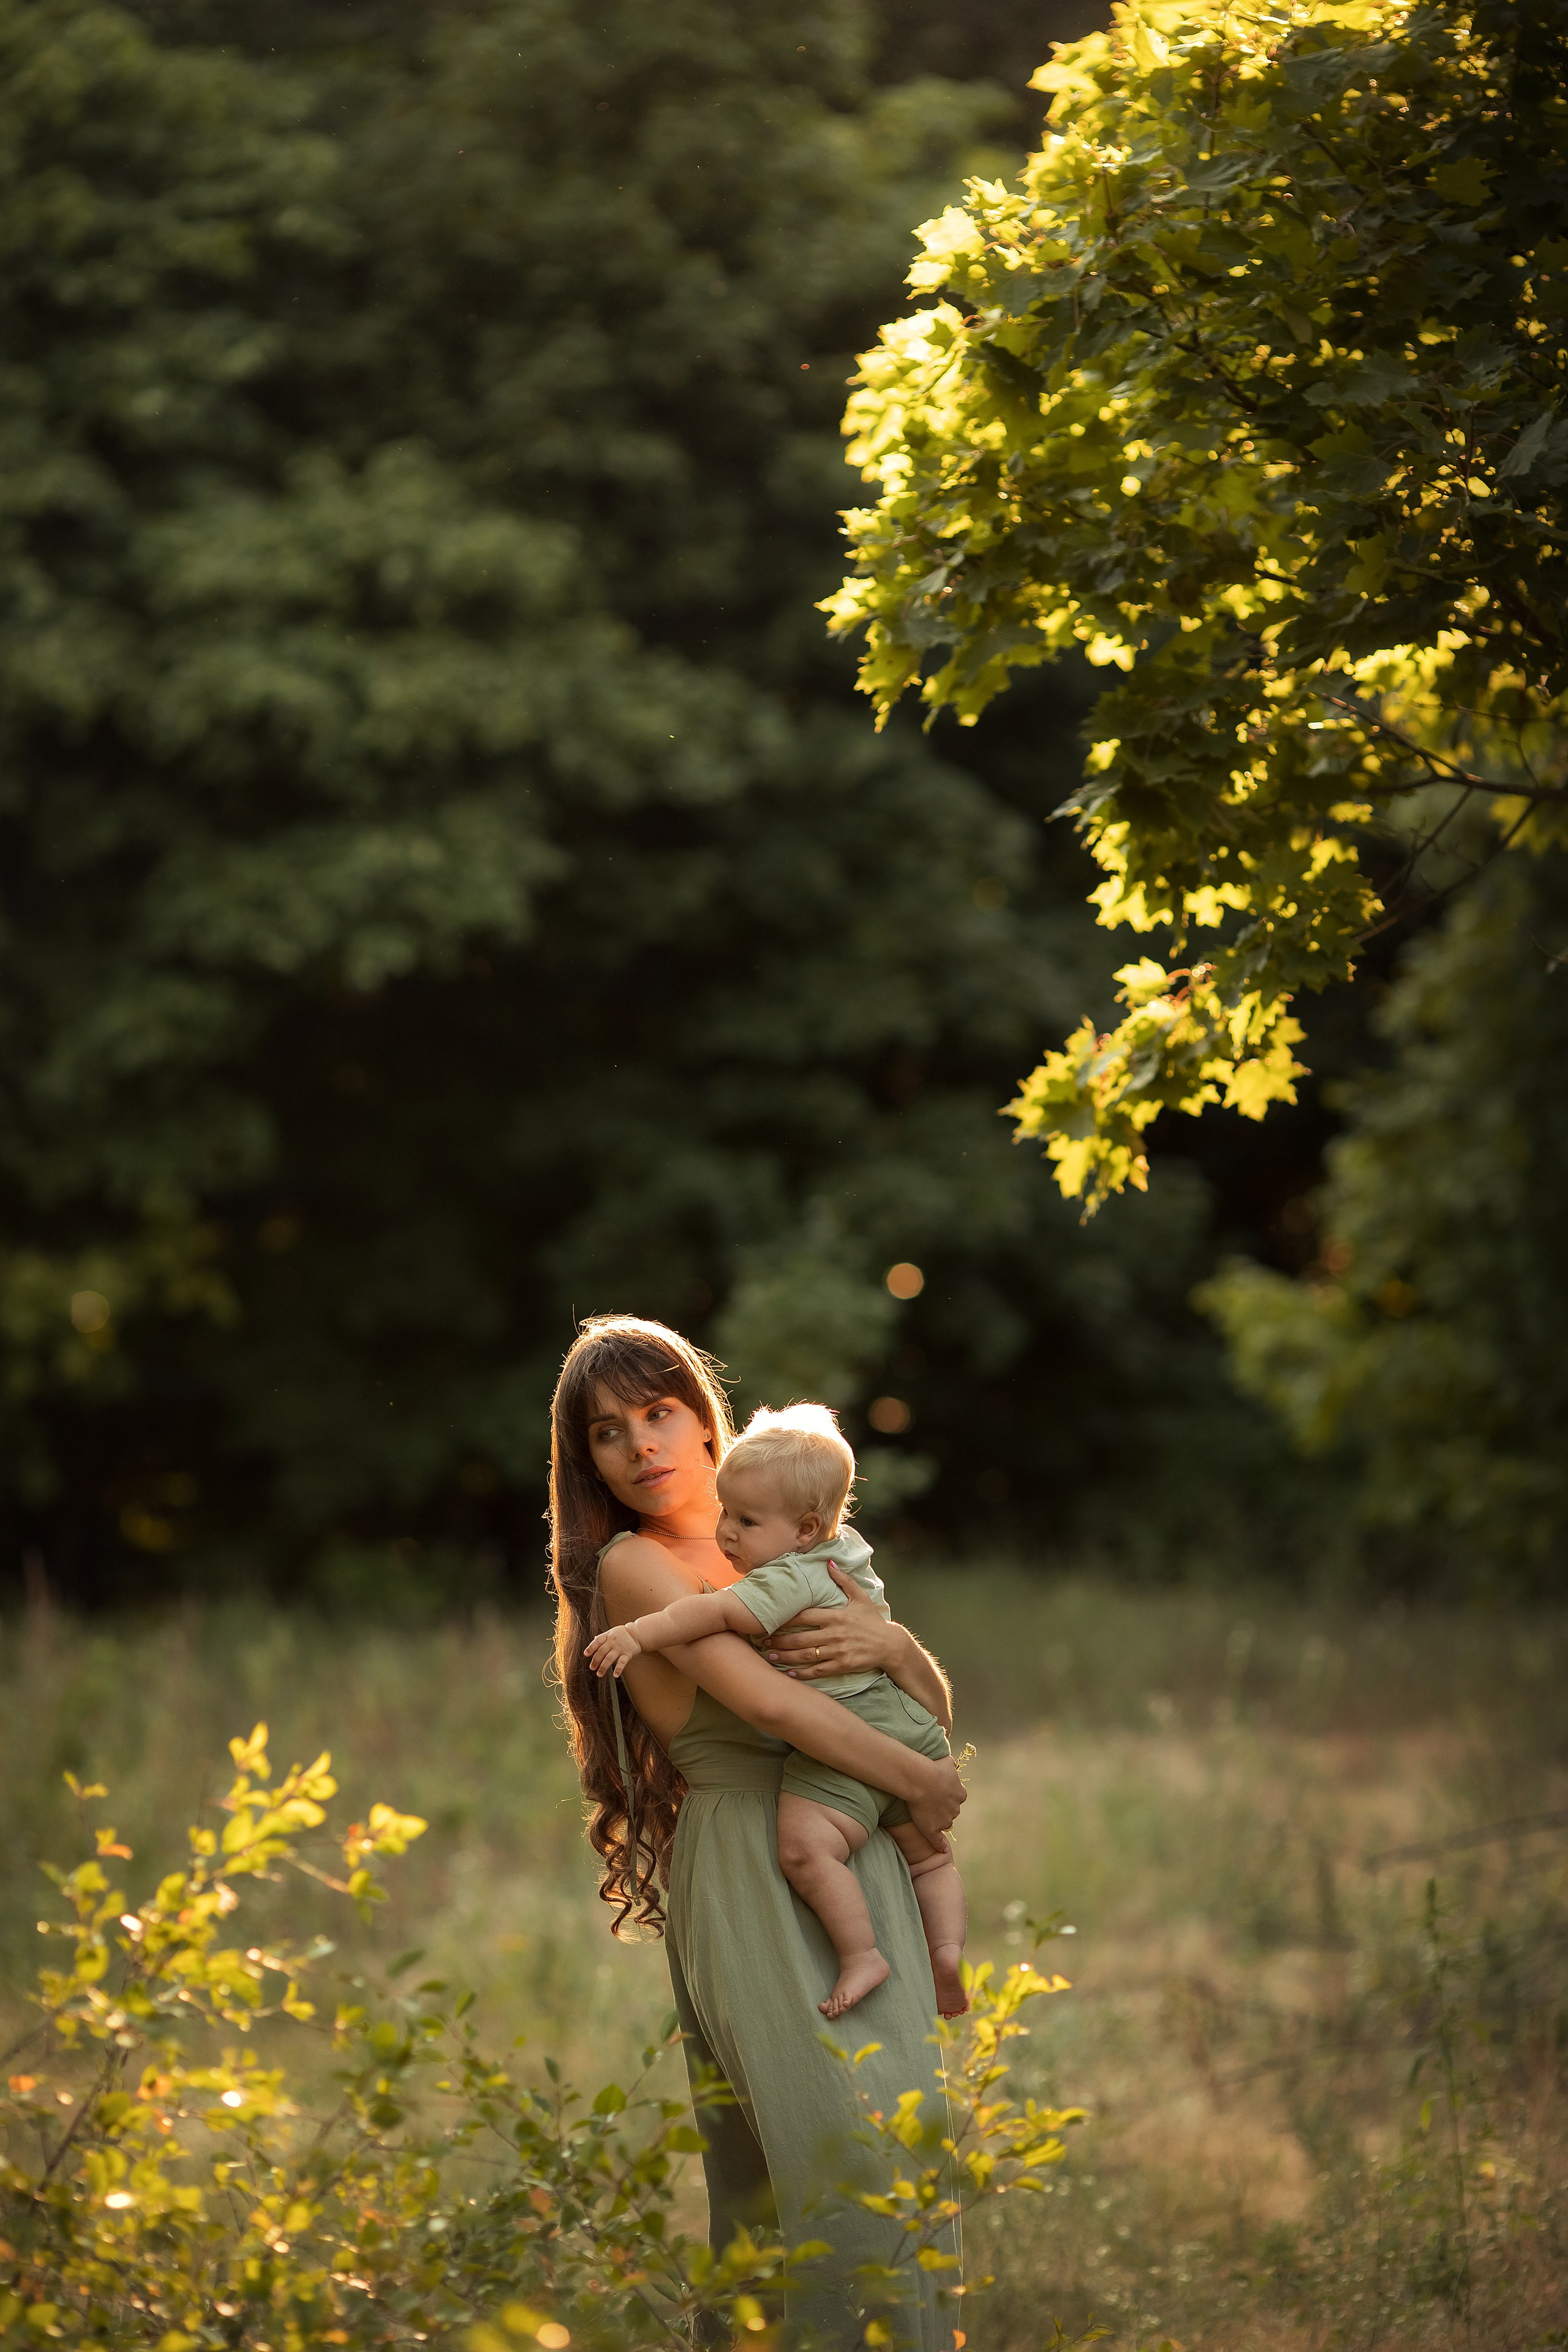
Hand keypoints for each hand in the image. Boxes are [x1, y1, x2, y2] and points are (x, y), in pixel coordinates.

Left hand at [584, 1624, 642, 1678]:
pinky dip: (618, 1669)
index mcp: (608, 1636)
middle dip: (595, 1661)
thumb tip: (593, 1639)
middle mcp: (613, 1642)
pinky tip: (615, 1675)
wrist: (637, 1633)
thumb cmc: (622, 1634)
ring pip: (609, 1658)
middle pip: (601, 1652)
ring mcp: (620, 1648)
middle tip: (592, 1668)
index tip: (586, 1654)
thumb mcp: (611, 1632)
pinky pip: (622, 1662)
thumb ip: (603, 1638)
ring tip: (599, 1674)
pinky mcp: (627, 1654)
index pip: (597, 1641)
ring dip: (603, 1667)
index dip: (591, 1648)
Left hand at [764, 1565, 895, 1678]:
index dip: (786, 1618)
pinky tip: (789, 1672)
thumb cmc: (872, 1620)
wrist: (890, 1644)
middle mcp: (834, 1634)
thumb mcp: (860, 1597)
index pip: (805, 1616)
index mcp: (836, 1616)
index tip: (770, 1619)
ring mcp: (838, 1651)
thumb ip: (843, 1580)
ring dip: (786, 1656)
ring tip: (770, 1656)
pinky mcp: (842, 1665)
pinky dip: (803, 1673)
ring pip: (806, 1655)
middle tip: (763, 1641)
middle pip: (801, 1637)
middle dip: (780, 1640)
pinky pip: (819, 1670)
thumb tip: (829, 1563)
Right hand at [905, 1756, 965, 1842]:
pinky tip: (942, 1851)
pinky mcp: (933, 1830)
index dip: (947, 1795)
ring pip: (943, 1823)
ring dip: (936, 1819)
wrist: (920, 1779)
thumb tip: (953, 1764)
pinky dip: (940, 1846)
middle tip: (928, 1800)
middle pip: (951, 1811)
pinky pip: (938, 1841)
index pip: (957, 1797)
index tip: (938, 1791)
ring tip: (923, 1812)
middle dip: (942, 1807)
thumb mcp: (947, 1761)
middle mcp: (955, 1809)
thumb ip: (951, 1765)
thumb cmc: (932, 1767)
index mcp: (960, 1794)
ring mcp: (945, 1820)